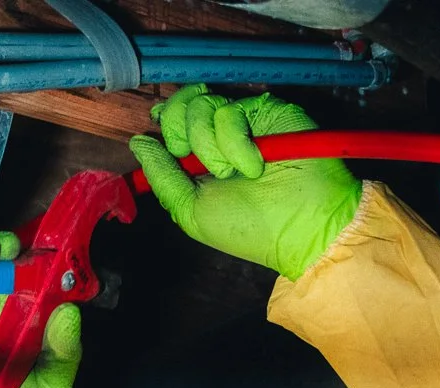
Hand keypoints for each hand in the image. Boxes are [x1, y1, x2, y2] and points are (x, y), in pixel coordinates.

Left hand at [129, 86, 360, 281]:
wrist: (300, 228)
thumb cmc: (248, 229)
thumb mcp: (191, 211)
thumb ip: (163, 177)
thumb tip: (139, 142)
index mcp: (201, 158)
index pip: (172, 120)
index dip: (166, 125)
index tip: (175, 151)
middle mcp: (220, 135)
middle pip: (181, 105)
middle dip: (181, 135)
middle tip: (202, 165)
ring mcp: (244, 120)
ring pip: (200, 106)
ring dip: (210, 148)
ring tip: (234, 174)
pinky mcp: (265, 109)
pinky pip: (229, 113)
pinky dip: (234, 146)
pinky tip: (254, 166)